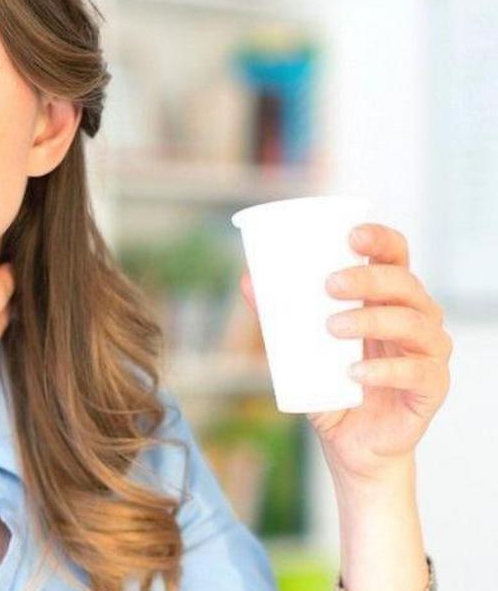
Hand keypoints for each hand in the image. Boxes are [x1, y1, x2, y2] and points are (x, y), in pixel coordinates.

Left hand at [239, 222, 452, 483]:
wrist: (350, 444)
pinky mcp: (432, 387)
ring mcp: (429, 352)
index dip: (381, 239)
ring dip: (371, 319)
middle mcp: (416, 318)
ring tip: (332, 328)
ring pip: (413, 323)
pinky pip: (418, 372)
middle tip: (329, 285)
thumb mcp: (297, 349)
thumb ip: (276, 316)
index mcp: (388, 299)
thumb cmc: (329, 385)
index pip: (396, 256)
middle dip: (368, 278)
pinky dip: (385, 369)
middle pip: (405, 284)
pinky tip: (355, 371)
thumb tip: (247, 280)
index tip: (351, 236)